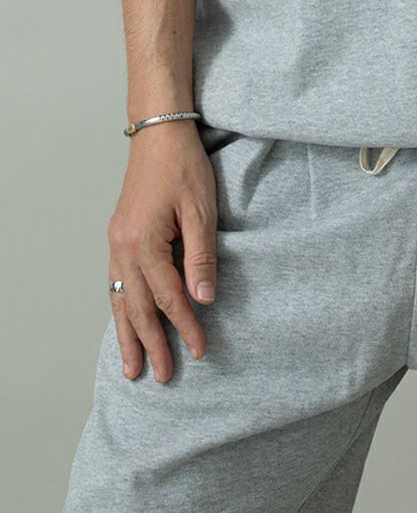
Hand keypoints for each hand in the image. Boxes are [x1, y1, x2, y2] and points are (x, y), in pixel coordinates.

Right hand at [107, 118, 216, 382]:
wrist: (159, 135)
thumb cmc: (184, 168)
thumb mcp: (202, 213)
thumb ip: (201, 260)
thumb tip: (203, 301)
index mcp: (144, 243)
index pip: (168, 298)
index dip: (185, 327)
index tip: (200, 352)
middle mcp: (123, 248)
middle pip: (137, 307)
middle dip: (151, 344)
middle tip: (162, 377)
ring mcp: (117, 243)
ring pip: (121, 299)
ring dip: (127, 334)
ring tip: (131, 367)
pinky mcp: (120, 238)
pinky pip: (117, 283)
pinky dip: (121, 308)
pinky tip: (124, 323)